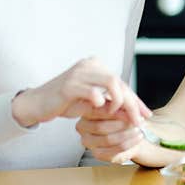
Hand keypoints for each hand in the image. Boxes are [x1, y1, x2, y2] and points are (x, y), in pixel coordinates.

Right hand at [12, 57, 150, 127]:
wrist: (38, 104)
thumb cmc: (64, 102)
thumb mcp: (92, 105)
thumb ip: (111, 106)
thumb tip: (134, 115)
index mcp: (95, 66)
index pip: (121, 82)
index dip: (135, 99)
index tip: (145, 114)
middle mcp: (89, 65)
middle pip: (119, 81)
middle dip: (132, 103)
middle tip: (138, 120)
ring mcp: (79, 73)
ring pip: (111, 82)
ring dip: (119, 101)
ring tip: (117, 115)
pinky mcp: (70, 84)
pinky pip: (93, 92)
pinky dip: (100, 103)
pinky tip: (101, 111)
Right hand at [75, 106, 147, 162]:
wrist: (128, 130)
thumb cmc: (122, 115)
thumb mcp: (122, 105)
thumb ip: (122, 105)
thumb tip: (128, 109)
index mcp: (84, 111)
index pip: (97, 112)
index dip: (115, 112)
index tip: (131, 111)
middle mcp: (82, 127)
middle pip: (101, 127)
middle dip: (121, 124)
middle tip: (137, 121)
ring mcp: (88, 142)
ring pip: (108, 140)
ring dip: (127, 134)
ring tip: (139, 128)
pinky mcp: (97, 154)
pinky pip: (114, 150)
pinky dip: (129, 143)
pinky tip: (138, 137)